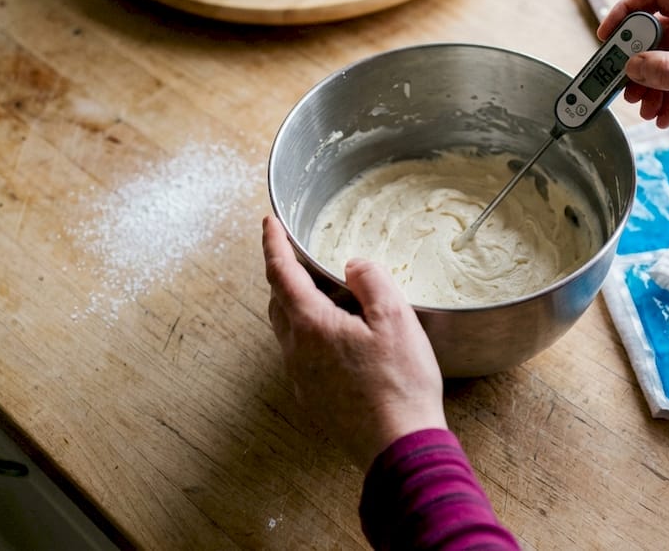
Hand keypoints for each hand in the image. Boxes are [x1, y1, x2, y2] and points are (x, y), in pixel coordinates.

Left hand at [261, 216, 446, 468]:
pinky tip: (342, 337)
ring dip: (300, 305)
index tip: (269, 222)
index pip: (281, 273)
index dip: (273, 244)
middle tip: (304, 256)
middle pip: (279, 302)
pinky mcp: (314, 398)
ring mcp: (302, 378)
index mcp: (311, 325)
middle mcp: (297, 351)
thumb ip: (371, 280)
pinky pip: (304, 354)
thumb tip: (352, 265)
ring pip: (290, 330)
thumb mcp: (395, 318)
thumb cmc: (400, 382)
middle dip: (285, 274)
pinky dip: (313, 334)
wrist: (399, 446)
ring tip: (328, 294)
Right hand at [598, 0, 668, 152]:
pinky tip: (664, 117)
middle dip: (637, 62)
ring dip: (652, 85)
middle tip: (621, 87)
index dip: (627, 12)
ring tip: (645, 110)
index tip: (606, 37)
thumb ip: (668, 72)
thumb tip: (631, 66)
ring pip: (668, 60)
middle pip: (657, 33)